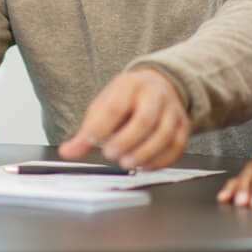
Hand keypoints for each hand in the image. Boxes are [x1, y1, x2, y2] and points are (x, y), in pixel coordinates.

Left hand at [60, 69, 187, 170]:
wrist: (159, 85)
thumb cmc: (126, 100)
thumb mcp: (102, 107)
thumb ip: (86, 132)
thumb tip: (67, 152)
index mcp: (129, 86)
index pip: (116, 106)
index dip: (102, 125)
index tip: (91, 140)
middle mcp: (154, 95)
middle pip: (145, 119)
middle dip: (127, 140)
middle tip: (110, 154)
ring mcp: (172, 110)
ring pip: (165, 134)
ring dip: (145, 152)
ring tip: (127, 163)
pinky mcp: (183, 126)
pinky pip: (178, 146)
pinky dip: (162, 160)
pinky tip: (146, 166)